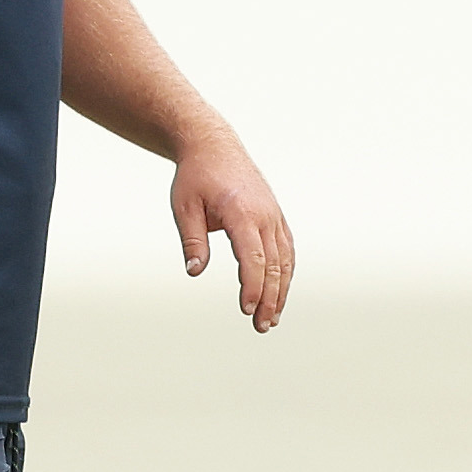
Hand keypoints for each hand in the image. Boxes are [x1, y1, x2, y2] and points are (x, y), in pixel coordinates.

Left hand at [171, 138, 295, 332]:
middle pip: (274, 264)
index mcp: (242, 212)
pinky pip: (286, 249)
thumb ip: (192, 241)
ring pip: (286, 259)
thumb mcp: (184, 207)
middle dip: (269, 298)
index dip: (252, 286)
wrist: (213, 146)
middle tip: (261, 326)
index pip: (253, 257)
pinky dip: (285, 273)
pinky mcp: (275, 216)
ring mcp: (274, 215)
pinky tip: (279, 293)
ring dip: (281, 291)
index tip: (246, 310)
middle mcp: (264, 214)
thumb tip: (194, 272)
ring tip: (272, 319)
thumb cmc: (196, 177)